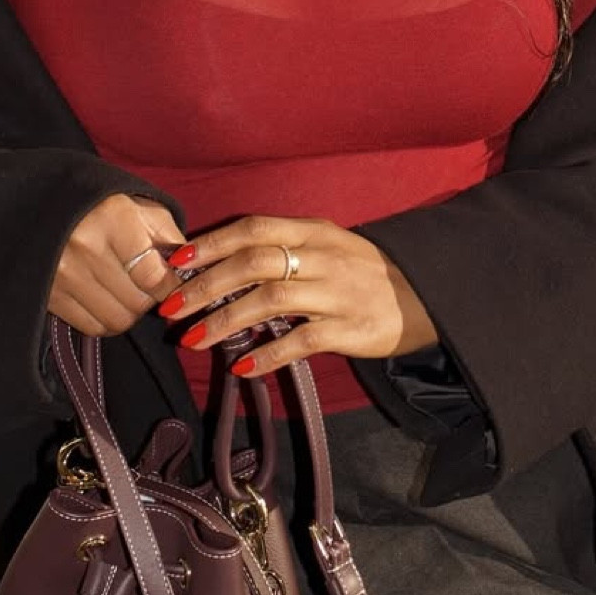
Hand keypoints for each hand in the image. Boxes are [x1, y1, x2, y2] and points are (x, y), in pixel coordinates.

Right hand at [48, 194, 186, 336]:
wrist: (42, 202)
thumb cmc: (102, 204)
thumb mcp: (141, 207)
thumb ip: (169, 238)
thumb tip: (188, 273)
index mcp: (113, 218)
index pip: (153, 276)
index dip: (171, 287)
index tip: (174, 286)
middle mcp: (85, 247)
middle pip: (138, 302)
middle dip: (151, 298)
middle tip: (148, 284)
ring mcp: (63, 274)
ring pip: (118, 319)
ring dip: (130, 312)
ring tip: (126, 289)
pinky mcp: (49, 294)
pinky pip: (93, 327)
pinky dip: (107, 319)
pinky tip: (107, 298)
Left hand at [155, 215, 438, 377]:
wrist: (425, 295)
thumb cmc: (362, 272)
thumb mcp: (325, 246)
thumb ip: (281, 250)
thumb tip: (219, 265)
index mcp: (311, 231)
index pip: (253, 229)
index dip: (212, 244)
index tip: (177, 263)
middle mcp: (322, 256)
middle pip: (253, 263)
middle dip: (206, 287)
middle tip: (170, 309)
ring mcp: (337, 292)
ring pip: (271, 299)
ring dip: (225, 320)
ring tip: (192, 340)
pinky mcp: (351, 328)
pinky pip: (302, 341)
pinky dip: (268, 353)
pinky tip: (241, 366)